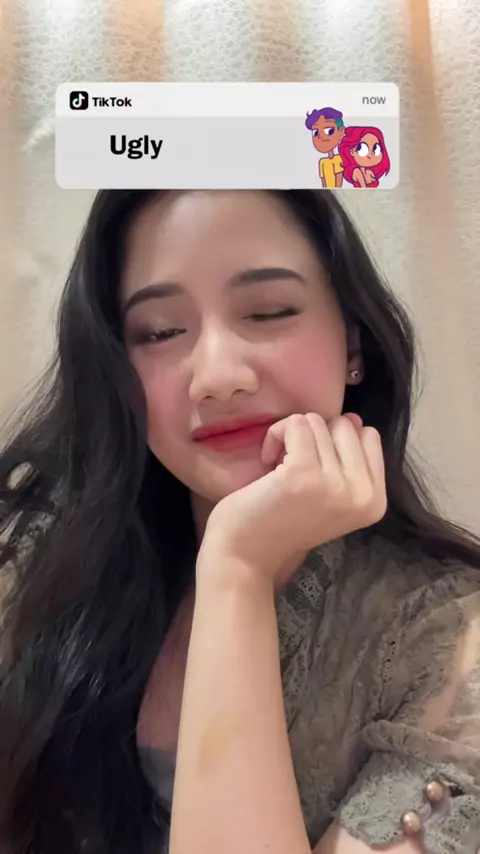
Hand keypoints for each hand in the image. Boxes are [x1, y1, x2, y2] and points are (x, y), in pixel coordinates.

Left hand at [198, 413, 386, 591]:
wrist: (247, 555)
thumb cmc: (284, 522)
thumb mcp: (329, 493)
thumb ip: (347, 459)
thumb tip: (355, 419)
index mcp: (375, 501)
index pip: (369, 437)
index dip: (337, 441)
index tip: (315, 467)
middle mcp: (363, 494)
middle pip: (344, 425)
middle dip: (315, 437)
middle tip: (293, 467)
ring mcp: (335, 484)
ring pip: (317, 422)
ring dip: (292, 436)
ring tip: (279, 467)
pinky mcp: (303, 473)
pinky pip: (295, 424)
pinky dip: (276, 435)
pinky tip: (267, 460)